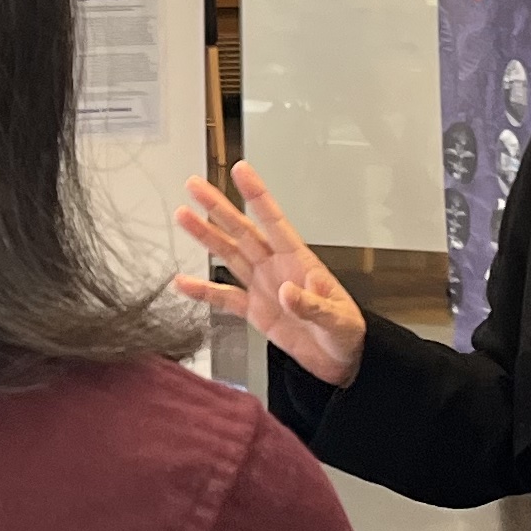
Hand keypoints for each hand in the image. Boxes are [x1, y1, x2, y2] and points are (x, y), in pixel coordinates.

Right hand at [172, 162, 368, 389]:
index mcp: (298, 260)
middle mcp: (276, 267)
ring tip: (184, 216)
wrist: (342, 360)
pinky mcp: (255, 311)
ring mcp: (262, 287)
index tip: (241, 171)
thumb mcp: (336, 318)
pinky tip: (184, 282)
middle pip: (241, 230)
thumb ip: (311, 304)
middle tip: (195, 185)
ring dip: (206, 236)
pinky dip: (204, 290)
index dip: (256, 195)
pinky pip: (225, 297)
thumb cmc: (347, 332)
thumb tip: (287, 291)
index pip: (273, 220)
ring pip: (229, 255)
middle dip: (218, 207)